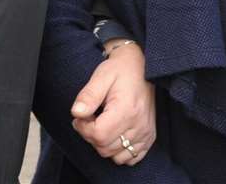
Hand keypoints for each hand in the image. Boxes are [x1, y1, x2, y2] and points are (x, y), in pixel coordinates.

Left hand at [71, 40, 155, 165]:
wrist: (142, 67)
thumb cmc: (119, 70)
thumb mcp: (101, 77)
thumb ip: (88, 96)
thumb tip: (76, 113)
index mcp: (126, 110)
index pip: (99, 135)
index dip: (83, 128)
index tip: (80, 116)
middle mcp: (139, 125)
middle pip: (105, 148)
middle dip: (91, 136)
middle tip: (90, 118)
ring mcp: (146, 133)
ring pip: (116, 156)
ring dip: (104, 144)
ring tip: (102, 124)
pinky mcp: (149, 138)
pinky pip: (131, 158)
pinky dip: (119, 151)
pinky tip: (114, 134)